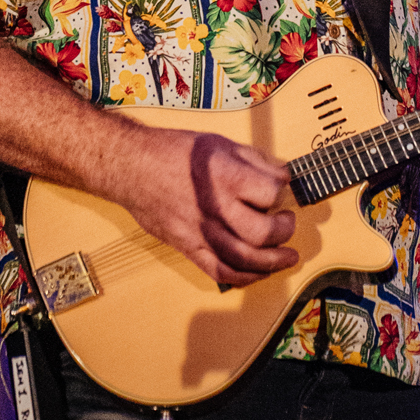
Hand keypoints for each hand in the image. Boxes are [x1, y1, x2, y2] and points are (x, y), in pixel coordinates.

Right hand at [112, 126, 298, 287]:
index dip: (282, 191)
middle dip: (283, 230)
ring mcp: (200, 231)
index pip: (270, 193)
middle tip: (286, 222)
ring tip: (287, 256)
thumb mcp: (219, 142)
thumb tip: (282, 174)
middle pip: (262, 232)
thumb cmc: (173, 151)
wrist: (132, 167)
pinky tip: (259, 272)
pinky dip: (244, 277)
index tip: (281, 188)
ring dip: (273, 262)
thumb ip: (253, 158)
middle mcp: (214, 207)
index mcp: (224, 176)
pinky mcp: (188, 246)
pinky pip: (219, 271)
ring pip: (244, 259)